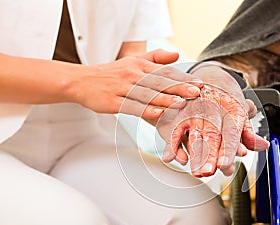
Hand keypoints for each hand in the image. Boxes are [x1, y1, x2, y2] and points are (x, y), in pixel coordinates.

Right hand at [67, 49, 201, 118]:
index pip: (164, 72)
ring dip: (164, 99)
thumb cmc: (110, 74)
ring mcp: (121, 89)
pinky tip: (157, 113)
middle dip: (178, 88)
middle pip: (158, 82)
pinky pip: (130, 106)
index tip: (199, 84)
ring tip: (181, 103)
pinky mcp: (111, 102)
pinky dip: (144, 110)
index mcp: (139, 66)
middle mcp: (132, 75)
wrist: (80, 81)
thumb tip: (177, 56)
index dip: (182, 78)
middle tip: (196, 92)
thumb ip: (155, 58)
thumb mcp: (132, 61)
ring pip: (146, 94)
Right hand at [158, 64, 268, 176]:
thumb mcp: (242, 114)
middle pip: (211, 135)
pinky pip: (176, 129)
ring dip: (193, 154)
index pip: (230, 133)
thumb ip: (249, 133)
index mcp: (231, 111)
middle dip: (209, 155)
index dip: (228, 150)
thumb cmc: (229, 102)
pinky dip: (172, 144)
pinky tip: (170, 157)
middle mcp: (213, 109)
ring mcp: (197, 110)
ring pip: (194, 134)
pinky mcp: (182, 112)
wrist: (214, 79)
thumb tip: (263, 145)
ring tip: (194, 170)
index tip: (224, 165)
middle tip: (207, 172)